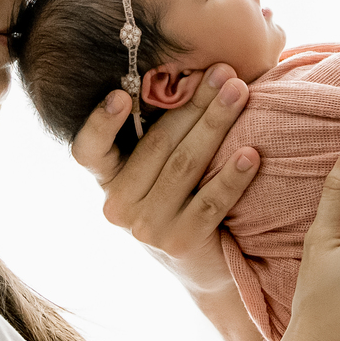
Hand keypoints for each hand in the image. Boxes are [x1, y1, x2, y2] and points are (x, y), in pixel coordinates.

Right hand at [70, 63, 259, 294]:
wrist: (204, 268)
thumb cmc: (184, 199)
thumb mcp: (160, 169)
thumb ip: (163, 131)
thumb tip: (198, 73)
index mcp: (108, 179)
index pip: (88, 150)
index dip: (100, 123)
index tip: (121, 95)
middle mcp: (118, 205)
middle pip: (158, 144)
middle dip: (194, 102)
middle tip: (223, 72)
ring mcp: (146, 228)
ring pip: (185, 165)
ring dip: (216, 125)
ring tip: (240, 94)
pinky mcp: (179, 243)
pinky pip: (210, 202)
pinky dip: (231, 176)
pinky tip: (251, 154)